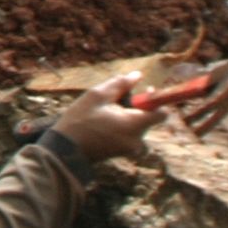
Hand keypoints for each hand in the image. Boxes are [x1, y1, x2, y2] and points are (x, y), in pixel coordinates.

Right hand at [52, 72, 167, 164]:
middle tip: (111, 103)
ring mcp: (130, 148)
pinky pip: (129, 135)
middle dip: (134, 107)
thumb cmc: (80, 121)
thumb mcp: (97, 96)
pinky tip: (100, 124)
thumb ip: (120, 84)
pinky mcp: (122, 152)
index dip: (155, 100)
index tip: (144, 91)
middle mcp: (137, 139)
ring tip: (101, 115)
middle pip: (147, 118)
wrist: (65, 150)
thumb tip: (137, 75)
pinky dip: (120, 127)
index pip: (162, 114)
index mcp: (134, 124)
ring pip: (136, 126)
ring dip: (125, 117)